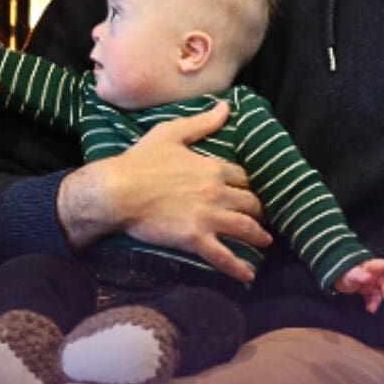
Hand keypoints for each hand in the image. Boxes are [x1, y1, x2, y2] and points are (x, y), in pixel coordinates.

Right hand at [57, 101, 269, 282]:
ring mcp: (208, 217)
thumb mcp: (171, 132)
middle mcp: (217, 192)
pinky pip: (223, 256)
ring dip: (259, 237)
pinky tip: (248, 276)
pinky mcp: (195, 239)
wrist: (118, 190)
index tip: (249, 191)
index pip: (242, 177)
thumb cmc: (140, 160)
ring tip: (265, 243)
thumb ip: (202, 122)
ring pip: (245, 228)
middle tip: (262, 218)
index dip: (247, 185)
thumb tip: (226, 106)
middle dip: (259, 211)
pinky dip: (239, 268)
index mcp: (213, 167)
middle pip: (250, 203)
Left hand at [333, 258, 383, 313]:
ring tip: (371, 309)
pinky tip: (369, 308)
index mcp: (370, 266)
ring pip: (379, 292)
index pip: (383, 265)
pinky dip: (372, 303)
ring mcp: (371, 283)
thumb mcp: (350, 274)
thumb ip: (359, 275)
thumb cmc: (343, 273)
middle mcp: (373, 274)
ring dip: (377, 301)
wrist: (335, 280)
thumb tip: (368, 277)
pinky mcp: (367, 290)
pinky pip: (373, 297)